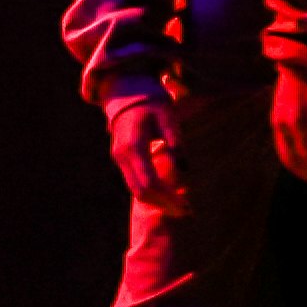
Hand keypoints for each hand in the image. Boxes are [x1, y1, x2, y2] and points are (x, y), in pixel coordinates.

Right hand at [103, 90, 186, 213]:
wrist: (126, 94)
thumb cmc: (151, 103)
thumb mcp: (166, 114)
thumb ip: (173, 135)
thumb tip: (182, 161)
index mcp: (133, 146)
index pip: (149, 181)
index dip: (168, 197)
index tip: (186, 205)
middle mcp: (122, 156)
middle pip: (141, 191)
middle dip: (164, 204)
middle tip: (187, 212)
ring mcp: (119, 159)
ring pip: (137, 191)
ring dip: (158, 201)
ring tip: (181, 207)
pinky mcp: (122, 160)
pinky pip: (135, 183)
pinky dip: (152, 193)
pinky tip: (169, 196)